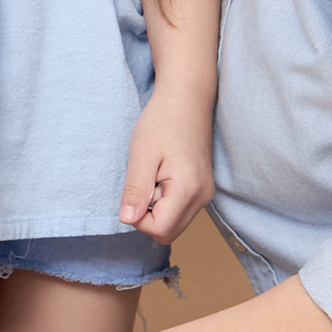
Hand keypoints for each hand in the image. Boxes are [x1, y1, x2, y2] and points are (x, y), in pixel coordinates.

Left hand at [119, 94, 214, 242]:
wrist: (187, 99)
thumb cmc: (163, 121)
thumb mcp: (141, 154)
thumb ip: (135, 190)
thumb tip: (127, 220)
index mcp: (189, 190)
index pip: (159, 230)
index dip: (138, 217)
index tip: (136, 187)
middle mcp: (202, 197)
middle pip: (167, 232)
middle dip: (148, 215)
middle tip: (145, 181)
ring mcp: (205, 194)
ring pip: (173, 222)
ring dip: (156, 206)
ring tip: (155, 174)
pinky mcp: (202, 189)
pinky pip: (178, 210)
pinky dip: (165, 200)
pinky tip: (163, 174)